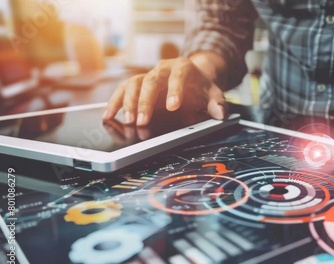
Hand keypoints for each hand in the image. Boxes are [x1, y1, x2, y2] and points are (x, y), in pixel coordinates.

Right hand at [102, 56, 226, 125]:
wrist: (192, 78)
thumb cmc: (201, 87)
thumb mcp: (213, 93)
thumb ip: (218, 103)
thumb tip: (220, 113)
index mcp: (183, 67)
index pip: (178, 75)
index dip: (175, 90)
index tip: (173, 106)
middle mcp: (162, 68)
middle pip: (150, 80)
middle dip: (145, 102)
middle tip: (142, 121)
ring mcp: (147, 75)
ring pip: (133, 84)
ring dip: (128, 103)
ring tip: (128, 121)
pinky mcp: (137, 84)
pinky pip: (122, 91)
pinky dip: (114, 103)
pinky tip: (109, 117)